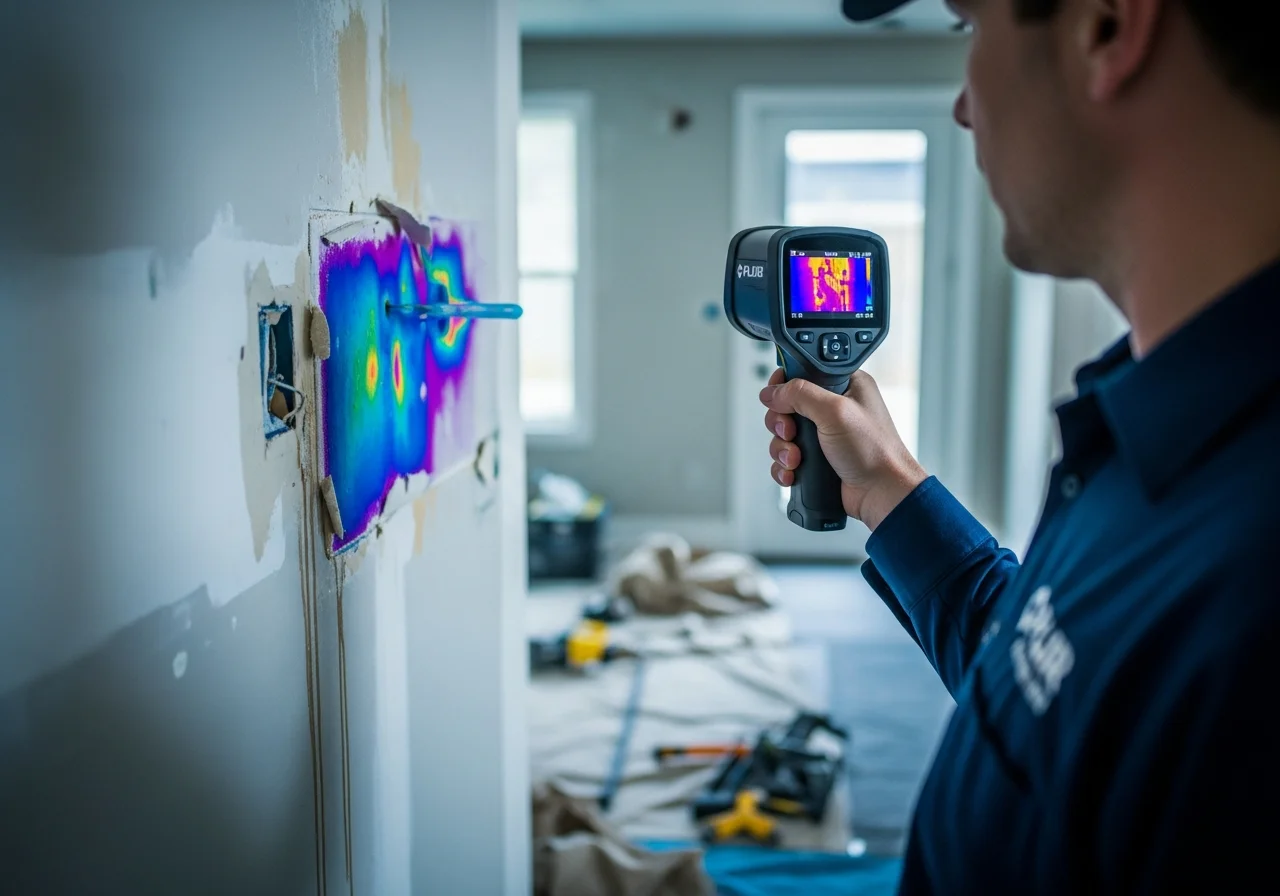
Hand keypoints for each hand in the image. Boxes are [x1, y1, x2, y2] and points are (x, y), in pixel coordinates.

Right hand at [760, 368, 927, 530]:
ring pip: (783, 434)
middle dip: (781, 423)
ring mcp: (824, 435)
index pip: (803, 372)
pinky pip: (786, 458)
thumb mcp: (836, 411)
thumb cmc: (874, 452)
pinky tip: (793, 473)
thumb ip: (800, 394)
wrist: (882, 494)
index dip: (786, 384)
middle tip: (791, 433)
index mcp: (845, 386)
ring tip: (796, 460)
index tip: (779, 398)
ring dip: (782, 449)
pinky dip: (784, 467)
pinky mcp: (817, 459)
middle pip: (786, 406)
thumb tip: (771, 392)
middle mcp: (833, 409)